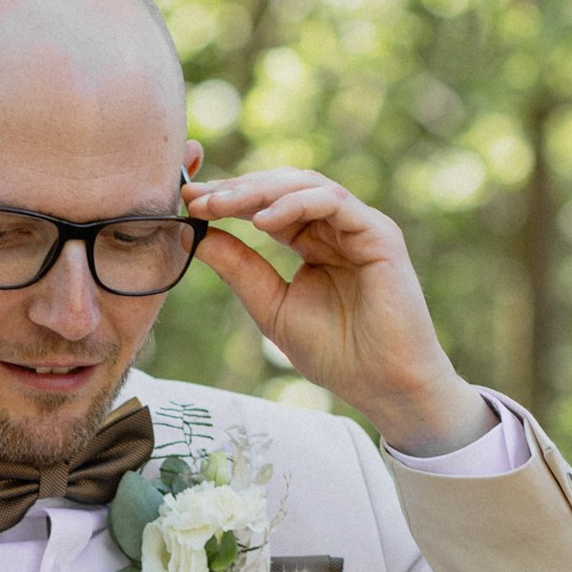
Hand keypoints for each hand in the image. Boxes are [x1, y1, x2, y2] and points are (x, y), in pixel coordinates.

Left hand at [185, 169, 490, 454]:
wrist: (384, 385)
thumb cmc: (336, 354)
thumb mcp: (272, 307)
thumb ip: (240, 269)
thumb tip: (195, 236)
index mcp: (313, 242)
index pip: (266, 206)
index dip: (227, 200)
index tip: (187, 203)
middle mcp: (336, 227)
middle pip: (282, 188)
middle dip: (236, 189)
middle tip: (196, 198)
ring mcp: (359, 226)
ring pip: (306, 185)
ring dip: (259, 191)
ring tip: (221, 206)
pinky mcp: (379, 234)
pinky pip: (334, 202)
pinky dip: (296, 204)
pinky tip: (263, 221)